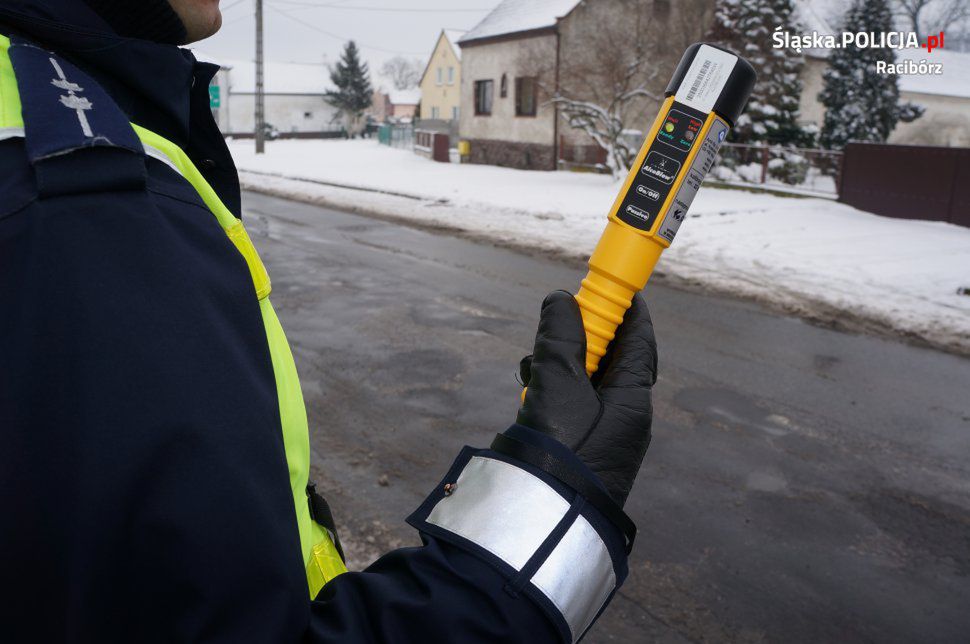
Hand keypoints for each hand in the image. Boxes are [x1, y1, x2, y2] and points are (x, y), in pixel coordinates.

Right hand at [517, 290, 656, 506]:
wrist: (540, 514)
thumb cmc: (560, 447)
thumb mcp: (559, 380)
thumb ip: (560, 334)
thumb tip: (561, 300)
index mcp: (633, 401)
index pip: (640, 344)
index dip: (629, 313)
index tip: (618, 289)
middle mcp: (622, 419)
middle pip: (608, 361)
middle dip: (583, 337)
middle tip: (562, 320)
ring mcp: (598, 436)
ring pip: (583, 383)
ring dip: (559, 364)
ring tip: (535, 361)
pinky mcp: (574, 448)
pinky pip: (567, 406)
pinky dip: (549, 389)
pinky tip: (529, 386)